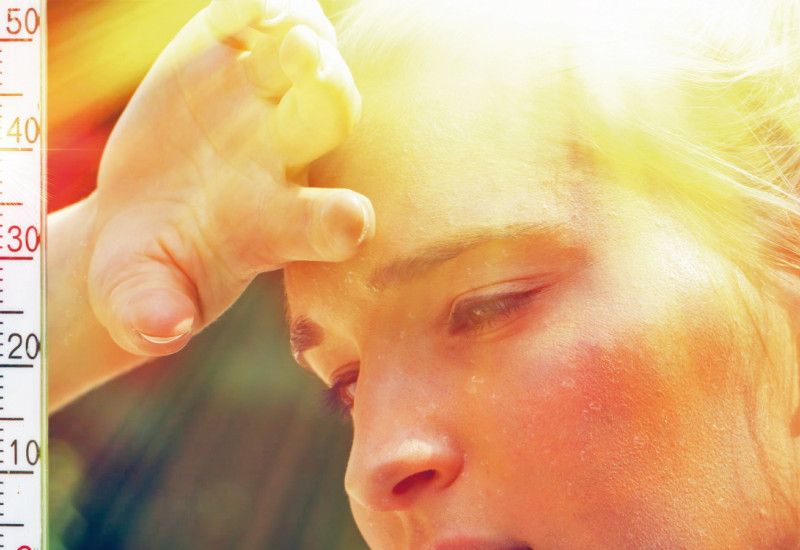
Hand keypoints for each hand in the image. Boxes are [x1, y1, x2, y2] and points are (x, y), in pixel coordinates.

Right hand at [88, 0, 370, 355]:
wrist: (141, 211)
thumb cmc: (147, 268)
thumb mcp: (136, 297)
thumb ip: (148, 310)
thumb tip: (160, 328)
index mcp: (273, 224)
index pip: (321, 224)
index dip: (337, 222)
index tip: (350, 222)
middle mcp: (284, 157)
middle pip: (328, 119)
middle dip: (325, 93)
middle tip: (308, 66)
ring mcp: (263, 102)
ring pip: (304, 58)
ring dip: (299, 38)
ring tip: (278, 26)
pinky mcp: (230, 57)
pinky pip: (255, 19)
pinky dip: (254, 6)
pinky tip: (244, 9)